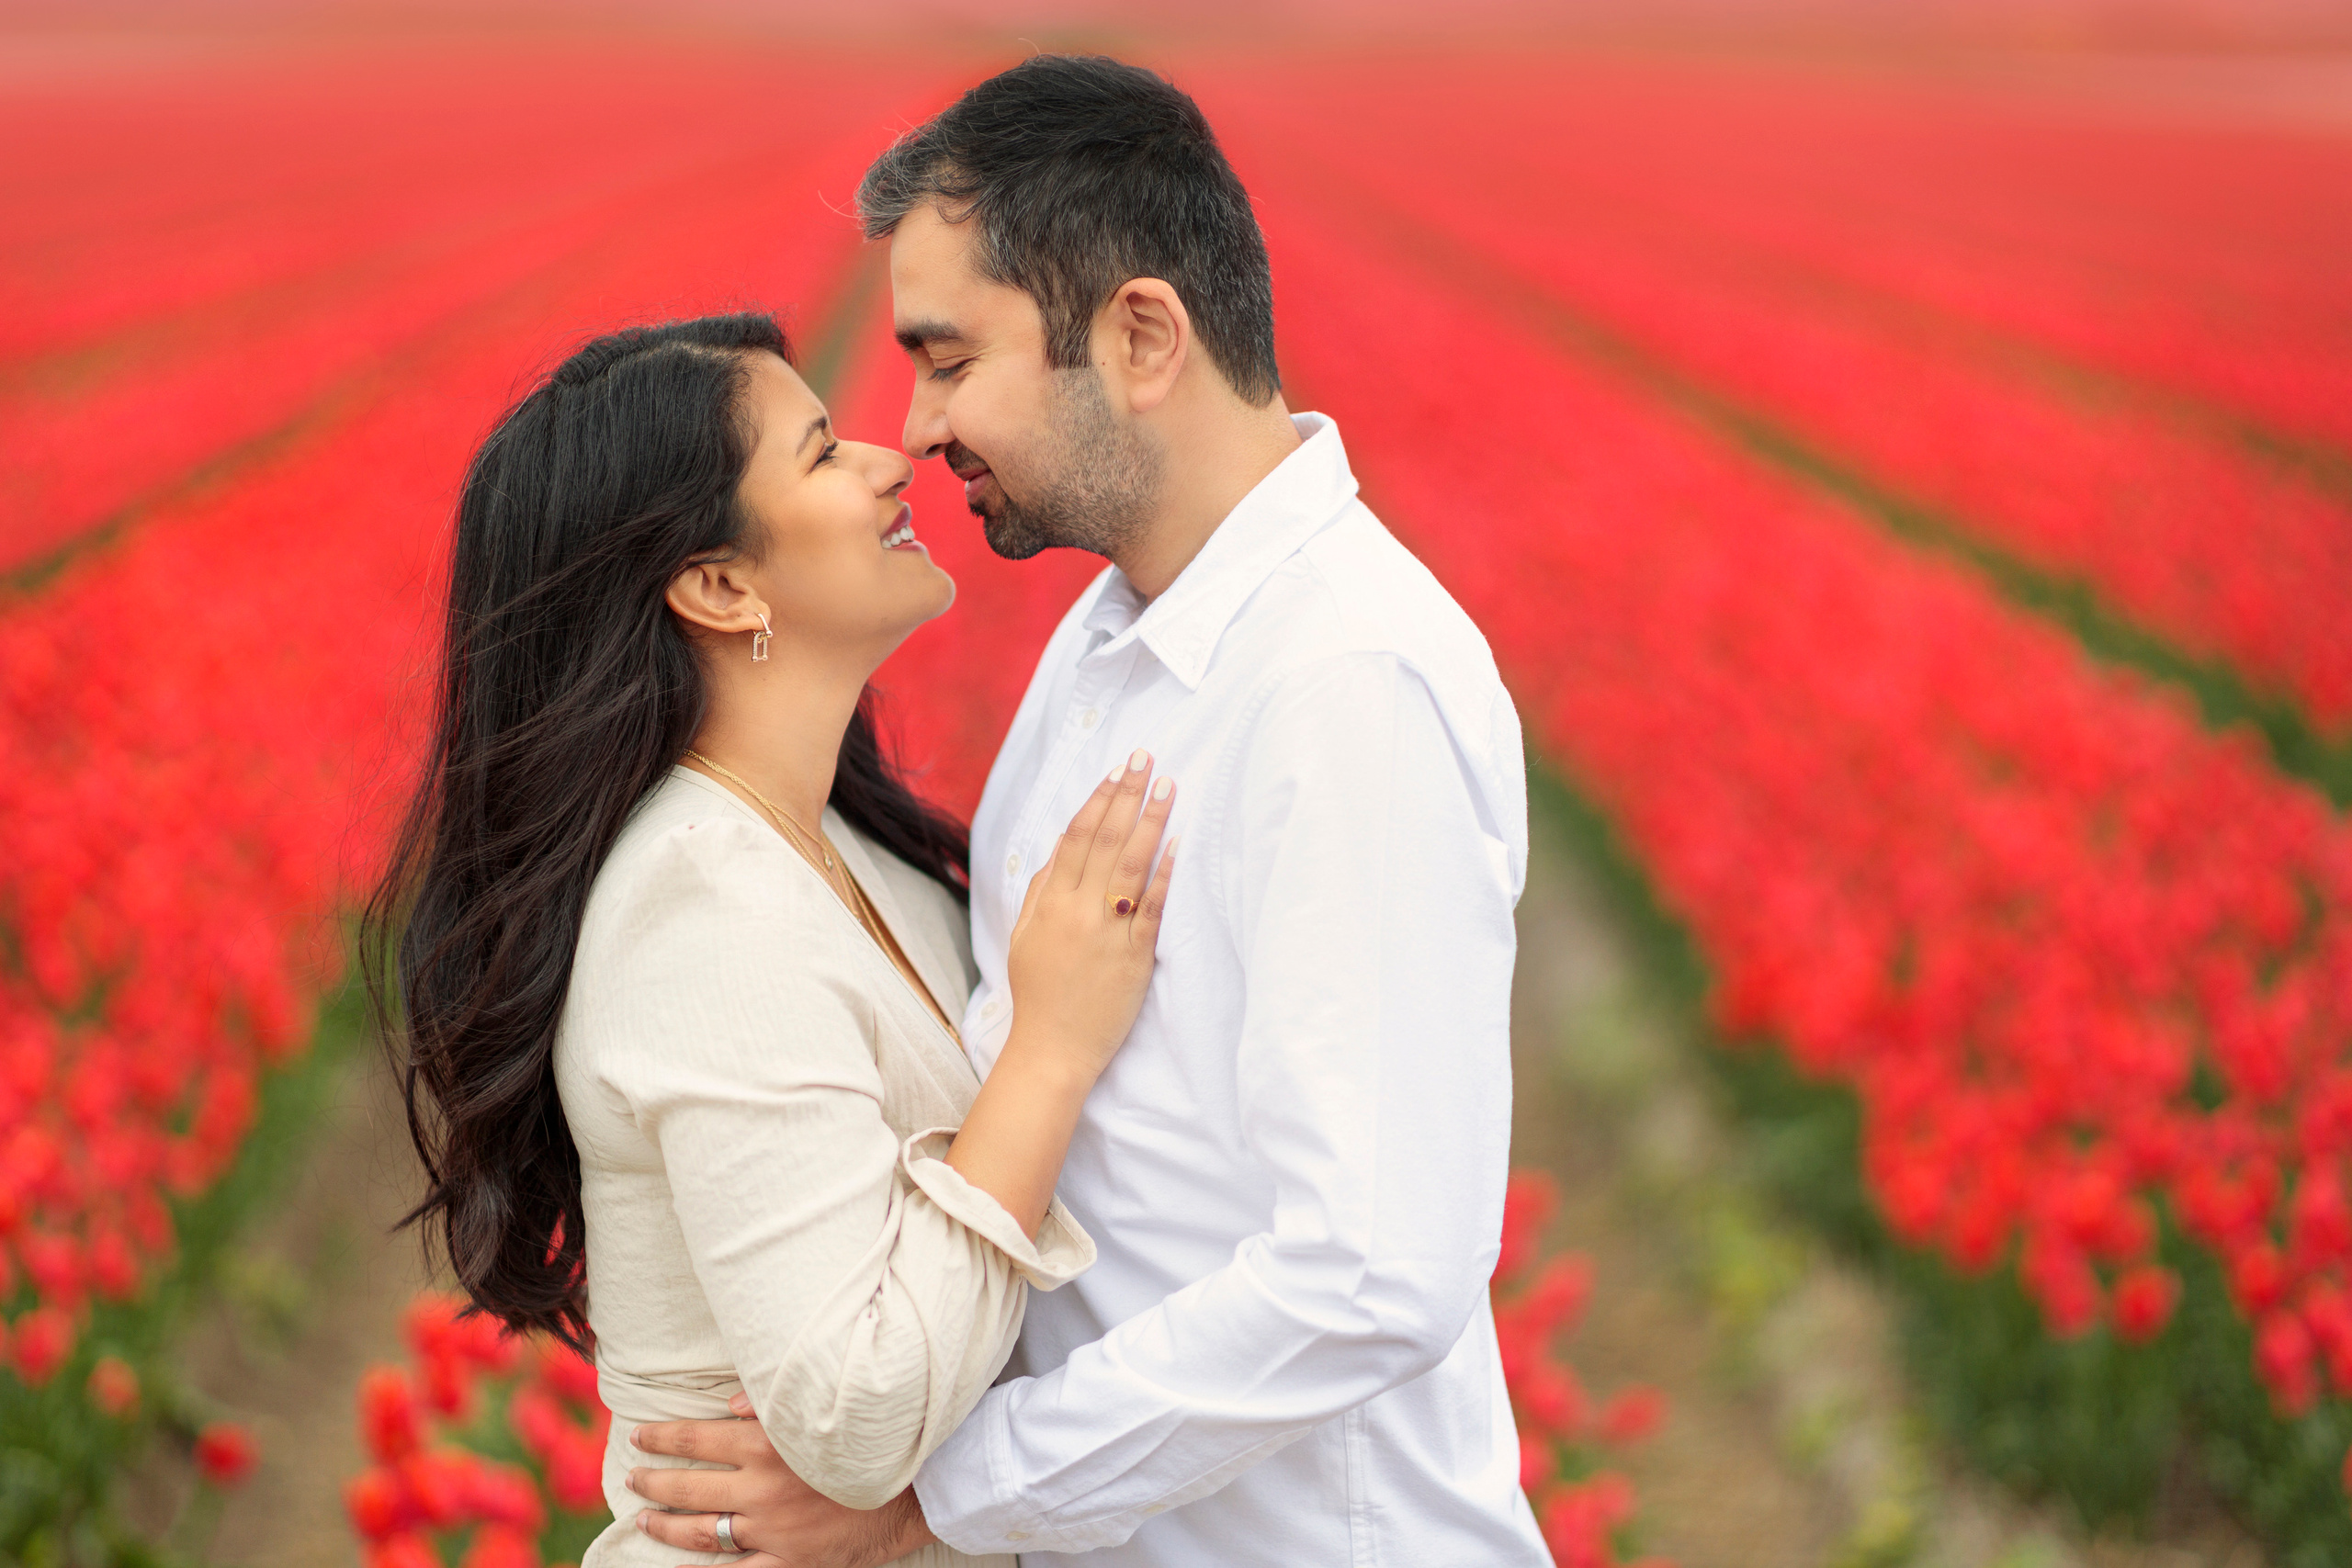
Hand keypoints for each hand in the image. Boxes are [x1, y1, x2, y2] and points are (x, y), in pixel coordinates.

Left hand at [628, 1398, 934, 1566]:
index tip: (640, 1436)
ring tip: (644, 1521)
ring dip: (666, 1527)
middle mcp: (761, 1490)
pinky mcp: (789, 1560)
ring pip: (701, 1532)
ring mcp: (772, 1530)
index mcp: (766, 1446)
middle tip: (632, 1478)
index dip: (662, 1438)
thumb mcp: (819, 1411)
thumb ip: (769, 1405)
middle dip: (654, 1483)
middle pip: (690, 1487)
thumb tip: (728, 1405)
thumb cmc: (866, 1441)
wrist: (914, 1489)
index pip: (696, 1441)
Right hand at [1003, 747, 1177, 1080]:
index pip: (1074, 838)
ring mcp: (1106, 934)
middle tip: (1146, 758)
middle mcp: (1076, 912)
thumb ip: (1041, 890)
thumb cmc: (1039, 995)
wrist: (1051, 1051)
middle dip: (1126, 795)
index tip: (1115, 772)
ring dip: (1150, 821)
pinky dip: (1166, 875)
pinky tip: (1179, 844)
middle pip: (1104, 840)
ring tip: (1167, 786)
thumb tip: (1060, 849)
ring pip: (1130, 865)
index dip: (1096, 801)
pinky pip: (1152, 908)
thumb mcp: (1024, 937)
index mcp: (1048, 903)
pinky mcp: (1134, 958)